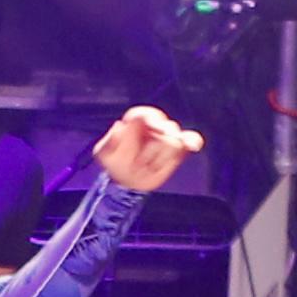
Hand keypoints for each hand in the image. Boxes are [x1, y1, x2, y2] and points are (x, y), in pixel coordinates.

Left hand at [89, 105, 203, 193]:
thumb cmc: (114, 162)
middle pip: (164, 128)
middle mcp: (152, 126)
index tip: (159, 129)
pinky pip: (190, 140)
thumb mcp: (103, 153)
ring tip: (148, 167)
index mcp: (134, 122)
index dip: (153, 120)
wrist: (127, 180)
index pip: (146, 115)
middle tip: (144, 160)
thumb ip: (109, 141)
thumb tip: (118, 127)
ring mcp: (166, 137)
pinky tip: (193, 146)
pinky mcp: (177, 149)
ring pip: (174, 142)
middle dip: (157, 146)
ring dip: (161, 159)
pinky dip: (192, 141)